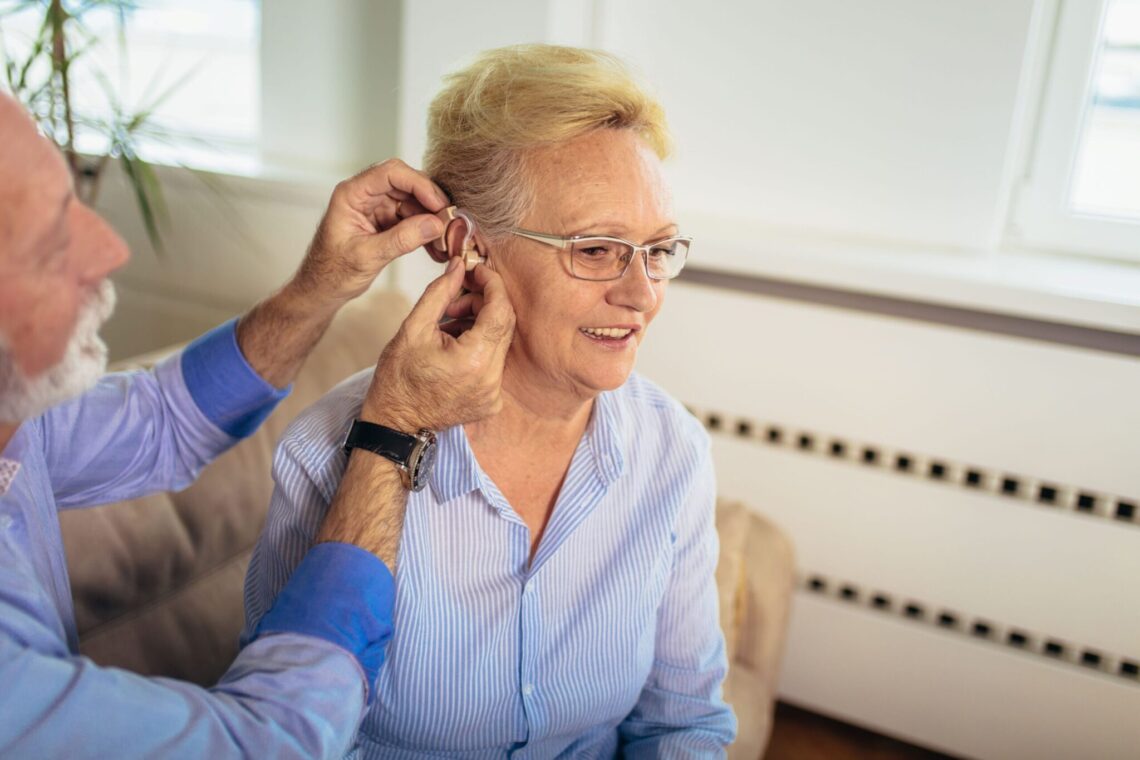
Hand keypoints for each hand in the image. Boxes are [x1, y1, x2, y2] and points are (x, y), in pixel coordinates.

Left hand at [292, 159, 448, 306]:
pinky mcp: (386, 222)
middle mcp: (366, 195)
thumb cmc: (332, 272)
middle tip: (450, 223)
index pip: (391, 173)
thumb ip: (401, 239)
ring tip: (446, 241)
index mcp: (352, 194)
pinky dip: (426, 232)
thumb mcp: (367, 257)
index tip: (439, 205)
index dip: (419, 185)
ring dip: (432, 220)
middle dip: (431, 202)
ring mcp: (377, 207)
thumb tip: (435, 225)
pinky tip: (437, 247)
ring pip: (414, 202)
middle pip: (407, 184)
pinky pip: (413, 219)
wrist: (322, 289)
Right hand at [362, 259, 514, 431]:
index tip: (478, 272)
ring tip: (449, 328)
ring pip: (500, 343)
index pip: (500, 310)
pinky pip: (495, 363)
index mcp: (473, 361)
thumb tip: (459, 267)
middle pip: (504, 325)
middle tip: (455, 302)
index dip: (493, 285)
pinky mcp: (492, 402)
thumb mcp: (413, 328)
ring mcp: (494, 394)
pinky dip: (480, 348)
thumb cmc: (398, 379)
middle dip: (483, 304)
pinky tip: (455, 349)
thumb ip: (440, 293)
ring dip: (480, 326)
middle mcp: (491, 380)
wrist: (395, 422)